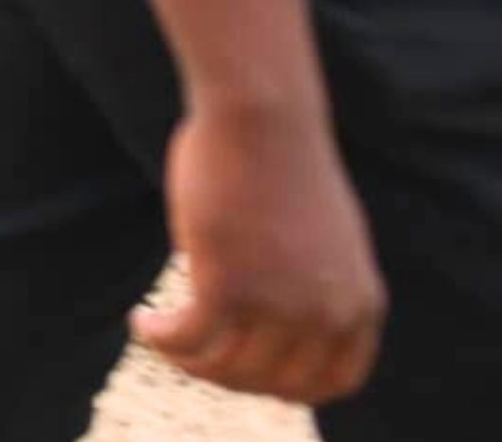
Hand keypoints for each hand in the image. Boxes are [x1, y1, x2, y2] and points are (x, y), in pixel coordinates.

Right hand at [135, 100, 383, 403]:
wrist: (263, 114)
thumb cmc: (282, 158)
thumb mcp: (323, 236)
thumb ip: (314, 282)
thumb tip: (269, 315)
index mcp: (360, 303)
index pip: (332, 383)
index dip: (286, 388)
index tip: (248, 372)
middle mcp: (326, 315)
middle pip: (270, 383)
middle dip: (227, 375)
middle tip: (192, 351)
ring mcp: (279, 306)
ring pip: (225, 368)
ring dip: (187, 360)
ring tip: (160, 335)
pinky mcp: (227, 287)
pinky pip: (187, 340)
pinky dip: (160, 339)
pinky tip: (141, 322)